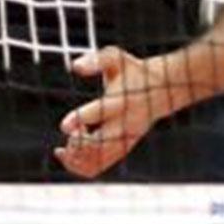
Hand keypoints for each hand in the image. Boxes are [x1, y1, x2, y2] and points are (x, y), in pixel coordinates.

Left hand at [54, 47, 177, 178]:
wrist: (161, 89)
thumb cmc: (132, 70)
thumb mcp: (115, 57)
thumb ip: (95, 60)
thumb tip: (74, 66)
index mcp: (119, 102)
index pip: (100, 113)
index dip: (80, 120)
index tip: (63, 127)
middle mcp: (124, 124)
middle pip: (100, 144)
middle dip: (79, 145)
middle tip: (68, 136)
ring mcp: (126, 139)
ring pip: (101, 160)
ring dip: (79, 159)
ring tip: (61, 150)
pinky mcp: (125, 147)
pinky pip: (104, 164)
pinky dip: (85, 165)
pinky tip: (68, 155)